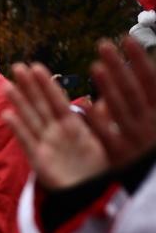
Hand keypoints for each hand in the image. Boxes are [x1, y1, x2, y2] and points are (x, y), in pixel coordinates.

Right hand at [3, 63, 107, 190]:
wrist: (87, 194)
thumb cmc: (94, 168)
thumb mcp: (101, 139)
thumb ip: (98, 119)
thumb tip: (102, 100)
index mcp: (71, 125)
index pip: (56, 100)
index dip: (46, 84)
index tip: (37, 66)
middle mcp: (55, 132)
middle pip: (39, 105)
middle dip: (28, 87)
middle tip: (17, 67)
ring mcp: (45, 145)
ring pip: (30, 119)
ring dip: (18, 102)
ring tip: (6, 86)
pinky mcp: (38, 160)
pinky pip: (26, 141)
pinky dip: (17, 129)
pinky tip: (7, 115)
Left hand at [86, 38, 155, 169]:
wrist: (155, 193)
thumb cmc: (151, 149)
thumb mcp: (154, 121)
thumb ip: (151, 99)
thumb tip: (153, 63)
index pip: (150, 81)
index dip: (139, 60)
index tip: (126, 39)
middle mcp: (149, 124)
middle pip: (133, 90)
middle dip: (119, 67)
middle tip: (103, 44)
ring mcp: (134, 140)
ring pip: (121, 109)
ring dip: (109, 87)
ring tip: (95, 66)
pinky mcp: (120, 157)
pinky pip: (107, 136)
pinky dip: (96, 121)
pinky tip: (83, 105)